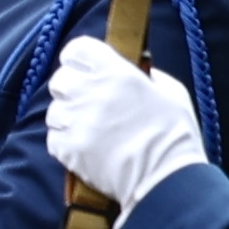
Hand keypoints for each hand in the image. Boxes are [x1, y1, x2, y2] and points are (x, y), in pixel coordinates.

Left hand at [47, 36, 208, 207]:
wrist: (166, 179)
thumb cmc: (175, 136)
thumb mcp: (172, 93)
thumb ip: (148, 76)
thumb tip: (135, 71)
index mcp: (118, 73)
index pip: (77, 49)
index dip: (78, 59)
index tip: (84, 68)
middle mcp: (91, 92)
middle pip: (59, 79)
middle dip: (71, 89)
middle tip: (88, 102)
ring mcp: (76, 121)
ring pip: (53, 110)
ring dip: (67, 118)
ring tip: (90, 130)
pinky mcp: (67, 148)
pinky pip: (53, 138)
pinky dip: (65, 143)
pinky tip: (86, 148)